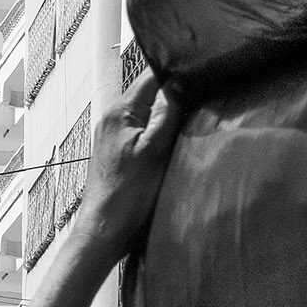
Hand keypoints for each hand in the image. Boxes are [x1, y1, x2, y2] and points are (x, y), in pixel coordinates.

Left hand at [57, 74, 186, 275]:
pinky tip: (171, 146)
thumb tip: (182, 80)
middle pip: (150, 95)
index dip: (177, 73)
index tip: (202, 76)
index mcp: (119, 111)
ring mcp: (113, 137)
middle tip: (202, 101)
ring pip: (147, 115)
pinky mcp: (117, 154)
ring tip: (189, 123)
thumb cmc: (127, 195)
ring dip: (167, 118)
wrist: (104, 232)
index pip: (152, 76)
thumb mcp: (155, 149)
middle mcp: (112, 119)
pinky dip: (158, 135)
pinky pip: (142, 134)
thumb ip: (169, 111)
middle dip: (174, 96)